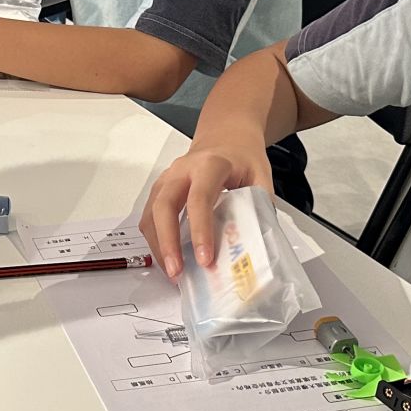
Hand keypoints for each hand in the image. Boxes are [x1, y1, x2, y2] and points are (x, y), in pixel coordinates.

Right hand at [137, 140, 274, 279]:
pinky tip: (169, 259)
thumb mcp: (260, 176)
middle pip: (164, 205)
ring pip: (151, 214)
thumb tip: (255, 247)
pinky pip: (149, 218)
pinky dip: (156, 241)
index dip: (200, 229)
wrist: (225, 136)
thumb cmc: (241, 157)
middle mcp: (181, 170)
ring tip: (173, 273)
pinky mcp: (159, 191)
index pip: (199, 198)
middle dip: (167, 242)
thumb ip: (259, 208)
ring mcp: (166, 180)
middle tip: (177, 272)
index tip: (204, 259)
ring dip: (158, 246)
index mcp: (210, 164)